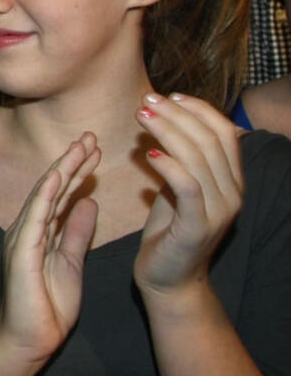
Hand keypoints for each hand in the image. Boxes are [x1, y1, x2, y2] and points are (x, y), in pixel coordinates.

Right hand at [0, 132, 99, 364]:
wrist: (28, 340)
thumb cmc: (47, 307)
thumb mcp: (72, 263)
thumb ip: (78, 233)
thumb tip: (89, 202)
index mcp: (41, 233)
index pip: (61, 195)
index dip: (79, 171)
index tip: (98, 151)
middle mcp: (28, 229)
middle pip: (53, 188)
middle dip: (72, 161)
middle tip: (91, 135)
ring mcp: (23, 238)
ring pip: (45, 195)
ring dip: (62, 169)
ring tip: (81, 145)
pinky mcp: (21, 251)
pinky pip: (35, 217)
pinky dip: (46, 194)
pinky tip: (58, 175)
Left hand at [133, 93, 242, 297]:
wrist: (168, 280)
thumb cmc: (168, 231)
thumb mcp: (175, 189)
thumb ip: (177, 160)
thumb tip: (160, 123)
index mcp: (231, 180)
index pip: (224, 132)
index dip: (198, 109)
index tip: (169, 96)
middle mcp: (233, 192)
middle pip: (210, 140)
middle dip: (177, 115)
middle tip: (147, 101)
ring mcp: (219, 210)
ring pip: (198, 158)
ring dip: (167, 131)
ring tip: (142, 116)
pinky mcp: (198, 226)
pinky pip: (188, 187)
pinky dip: (169, 166)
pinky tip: (147, 153)